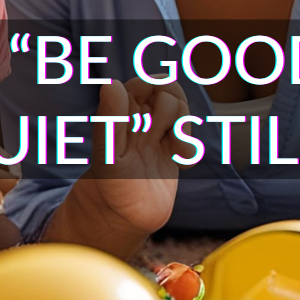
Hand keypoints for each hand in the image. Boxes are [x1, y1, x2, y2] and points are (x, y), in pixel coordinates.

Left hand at [72, 77, 189, 239]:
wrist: (126, 218)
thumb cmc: (110, 186)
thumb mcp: (109, 155)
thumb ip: (110, 120)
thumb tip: (111, 83)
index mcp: (121, 110)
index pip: (147, 81)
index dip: (157, 94)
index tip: (148, 119)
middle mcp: (139, 117)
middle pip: (170, 91)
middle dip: (173, 112)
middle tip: (160, 136)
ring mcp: (157, 132)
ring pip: (183, 110)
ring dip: (184, 131)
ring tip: (175, 155)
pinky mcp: (171, 149)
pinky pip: (190, 135)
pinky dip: (191, 149)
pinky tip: (182, 165)